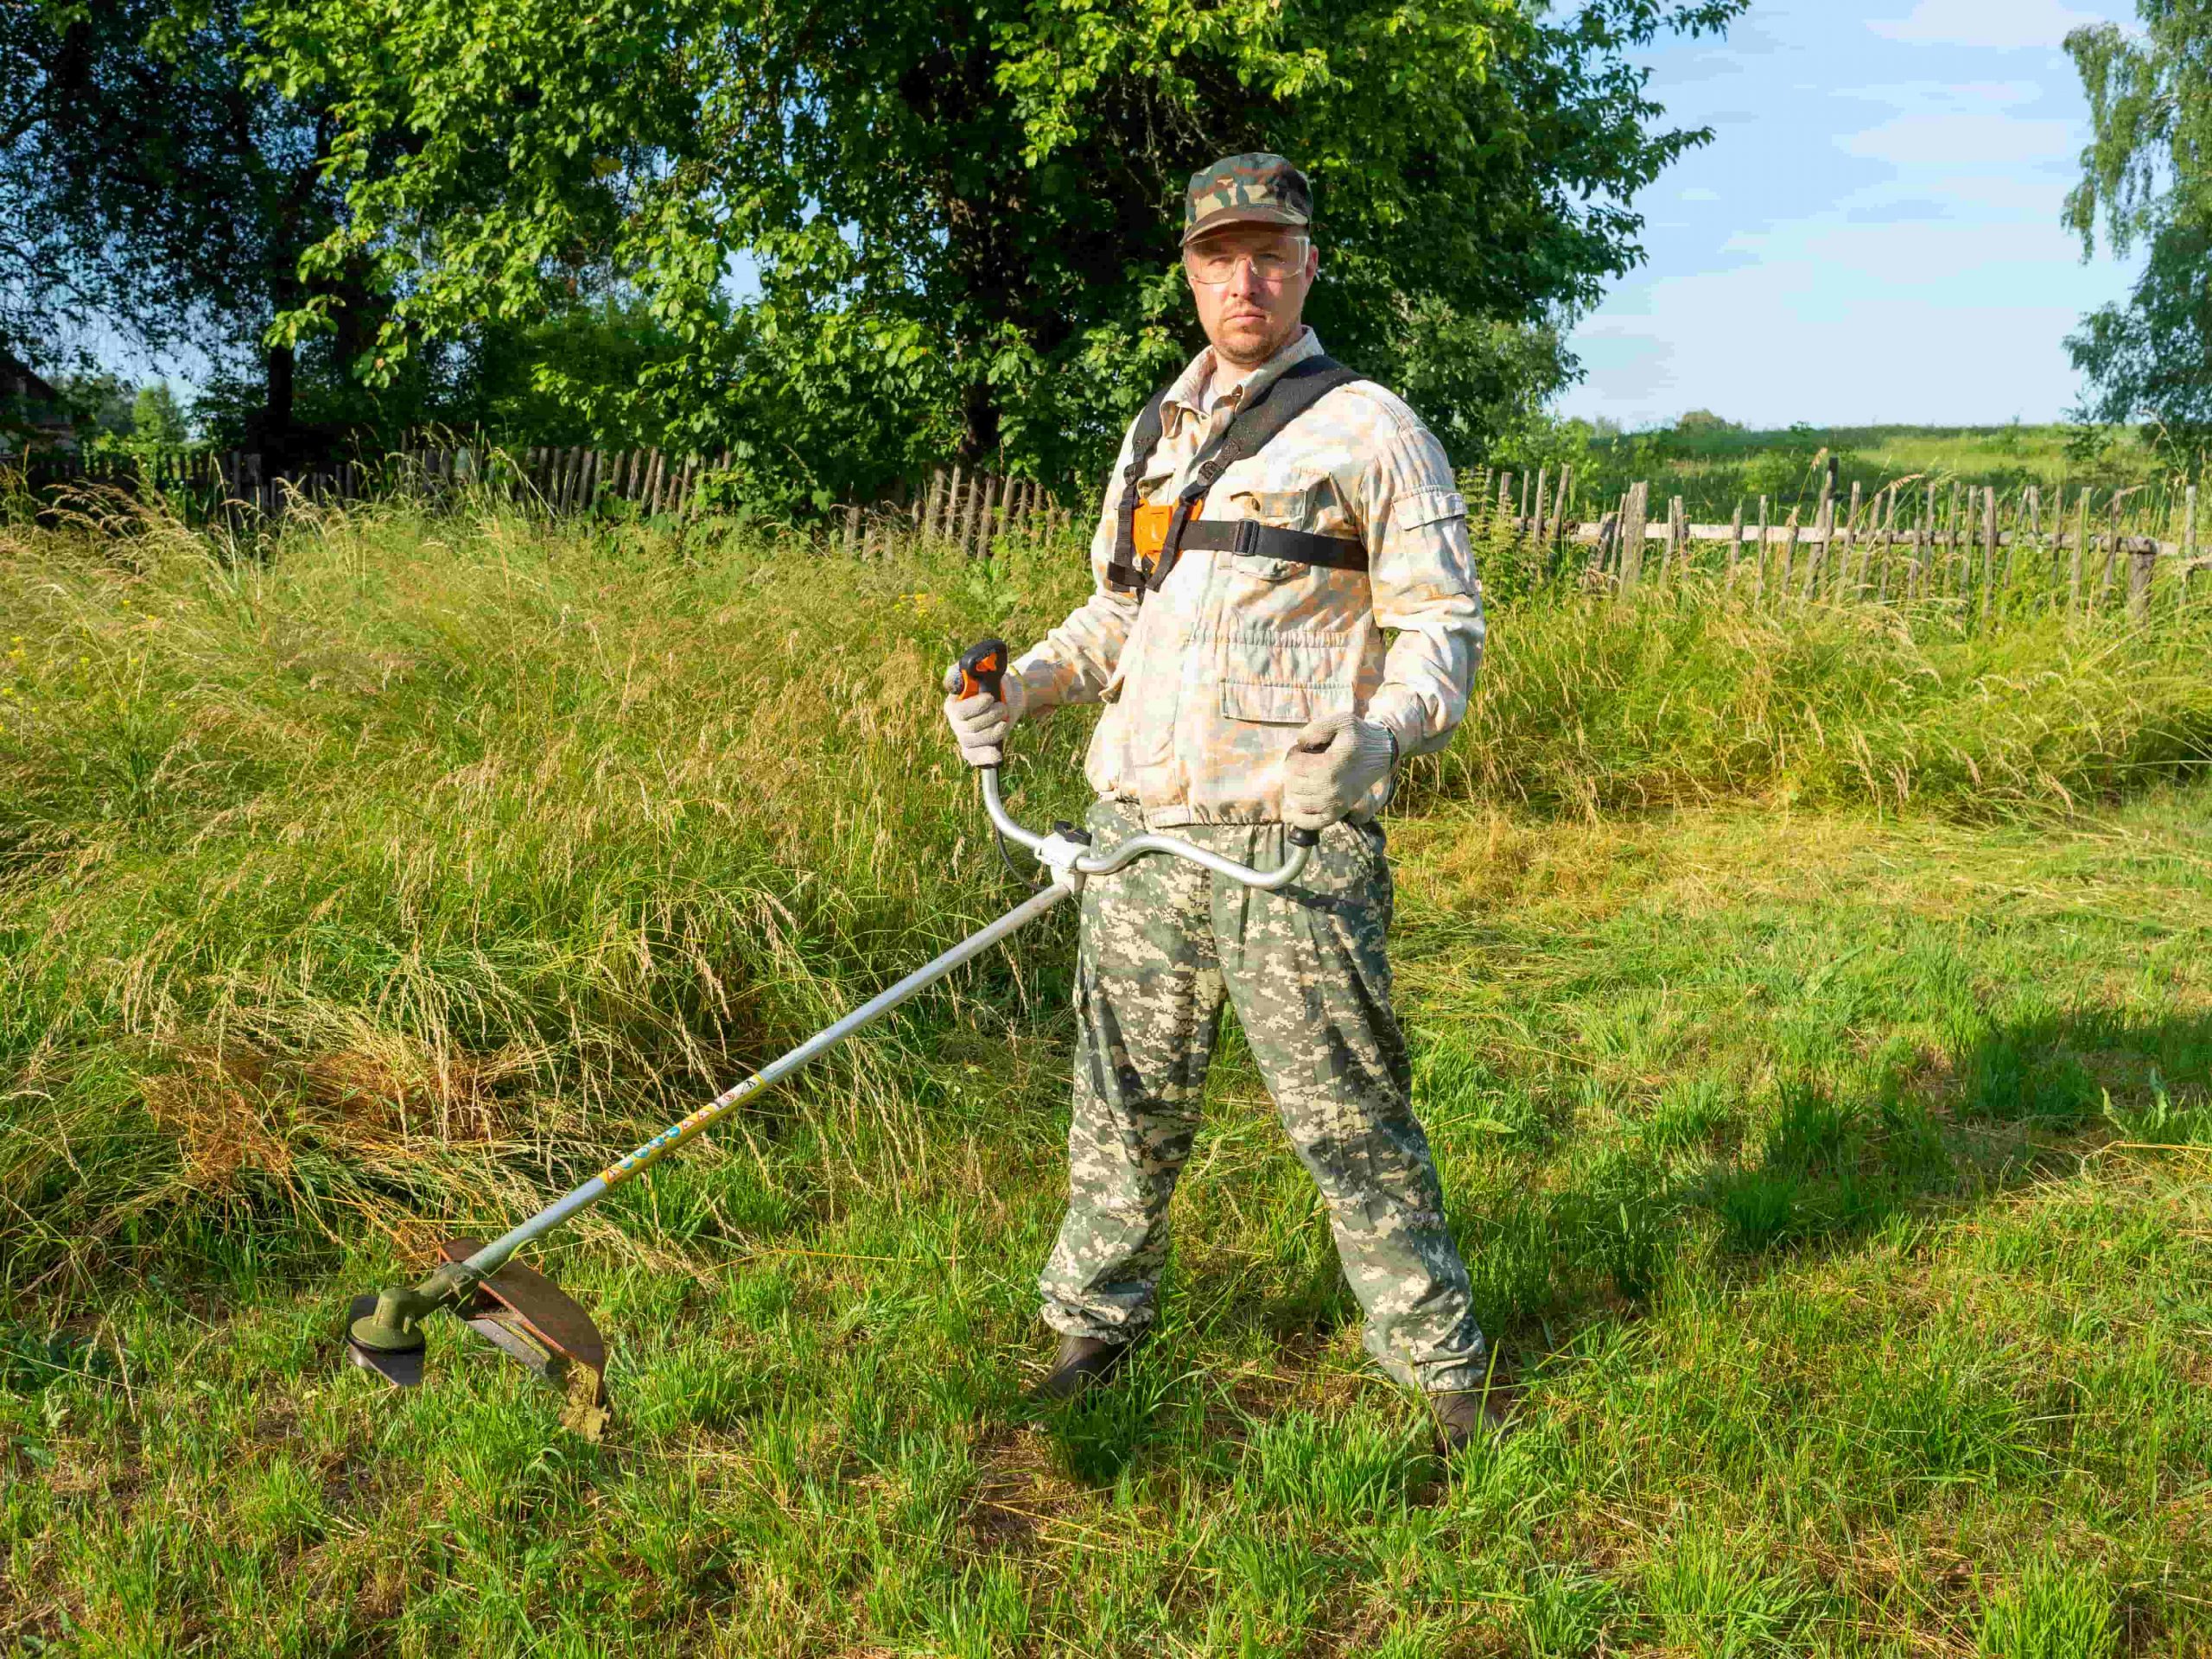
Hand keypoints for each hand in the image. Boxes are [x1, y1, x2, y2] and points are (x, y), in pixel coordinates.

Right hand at [941, 660, 1029, 766]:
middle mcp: (956, 724)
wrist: (1005, 696)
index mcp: (953, 705)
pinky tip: (997, 756)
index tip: (990, 698)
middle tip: (1002, 706)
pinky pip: (976, 758)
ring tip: (1004, 720)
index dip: (975, 707)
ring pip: (977, 742)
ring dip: (995, 732)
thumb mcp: (979, 670)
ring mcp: (966, 738)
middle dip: (990, 717)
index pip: (960, 712)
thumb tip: (957, 680)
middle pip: (970, 729)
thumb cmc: (989, 682)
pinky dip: (986, 758)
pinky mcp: (977, 749)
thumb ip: (966, 670)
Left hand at [1281, 712, 1395, 830]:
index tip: (1301, 750)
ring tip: (1302, 777)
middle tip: (1301, 762)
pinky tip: (1290, 814)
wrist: (1380, 753)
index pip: (1294, 766)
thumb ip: (1316, 728)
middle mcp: (1333, 788)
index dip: (1293, 755)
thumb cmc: (1358, 736)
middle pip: (1293, 784)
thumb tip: (1300, 743)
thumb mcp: (1340, 721)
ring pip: (1298, 802)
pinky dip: (1300, 820)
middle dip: (1291, 771)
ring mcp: (1337, 803)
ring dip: (1293, 789)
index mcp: (1331, 766)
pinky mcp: (1340, 811)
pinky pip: (1315, 823)